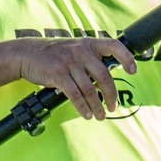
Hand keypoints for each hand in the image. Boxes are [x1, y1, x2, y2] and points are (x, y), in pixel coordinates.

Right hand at [13, 37, 137, 119]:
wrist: (27, 54)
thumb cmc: (53, 54)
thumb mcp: (74, 50)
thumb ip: (89, 62)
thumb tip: (104, 83)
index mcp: (88, 44)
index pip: (114, 46)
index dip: (126, 57)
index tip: (133, 70)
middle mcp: (81, 51)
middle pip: (104, 75)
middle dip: (111, 95)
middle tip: (113, 107)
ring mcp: (69, 63)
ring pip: (90, 89)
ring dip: (97, 106)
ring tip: (101, 116)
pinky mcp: (58, 74)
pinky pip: (75, 94)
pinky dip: (82, 107)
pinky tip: (87, 114)